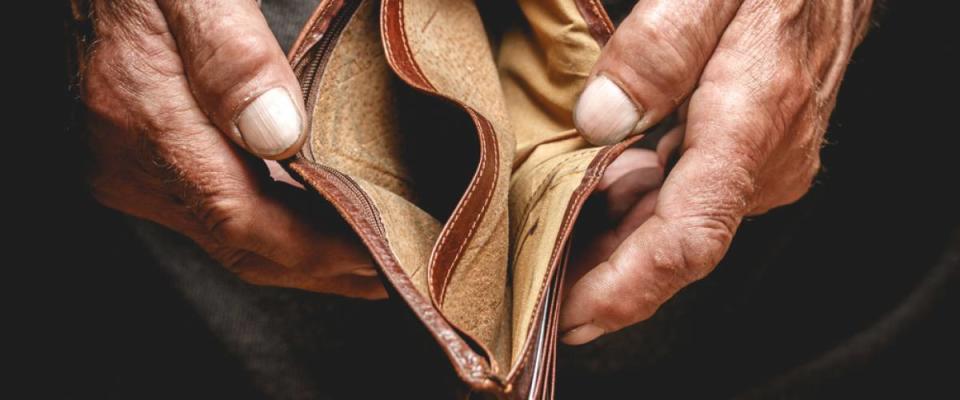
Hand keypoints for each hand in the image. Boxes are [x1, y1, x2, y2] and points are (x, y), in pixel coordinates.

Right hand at [81, 0, 384, 298]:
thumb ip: (231, 54)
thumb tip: (279, 133)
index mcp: (146, 121)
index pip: (240, 218)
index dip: (314, 248)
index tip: (376, 256)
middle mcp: (132, 162)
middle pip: (240, 244)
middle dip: (319, 267)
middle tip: (390, 270)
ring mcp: (132, 166)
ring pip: (228, 235)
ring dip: (300, 249)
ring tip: (367, 252)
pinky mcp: (140, 158)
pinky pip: (214, 209)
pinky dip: (272, 220)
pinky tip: (313, 213)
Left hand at [561, 0, 872, 343]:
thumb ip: (657, 48)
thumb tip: (600, 119)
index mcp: (752, 123)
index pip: (688, 238)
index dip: (627, 289)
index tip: (572, 317)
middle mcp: (765, 161)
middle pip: (673, 245)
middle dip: (602, 275)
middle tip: (538, 286)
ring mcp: (763, 164)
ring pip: (676, 225)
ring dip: (614, 243)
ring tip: (553, 247)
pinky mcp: (754, 157)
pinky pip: (688, 201)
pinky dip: (637, 212)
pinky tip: (595, 204)